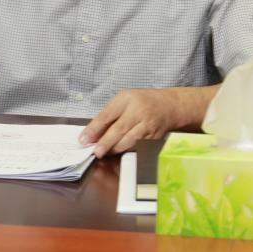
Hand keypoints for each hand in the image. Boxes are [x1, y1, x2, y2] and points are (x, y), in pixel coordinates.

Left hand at [80, 86, 215, 157]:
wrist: (168, 106)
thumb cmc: (142, 102)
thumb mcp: (123, 100)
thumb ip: (108, 115)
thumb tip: (92, 133)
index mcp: (127, 99)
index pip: (107, 114)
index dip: (94, 128)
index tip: (84, 138)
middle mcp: (138, 111)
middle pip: (119, 129)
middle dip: (105, 142)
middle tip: (95, 151)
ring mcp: (148, 125)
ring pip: (129, 141)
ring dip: (115, 149)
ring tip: (104, 152)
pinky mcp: (154, 137)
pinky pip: (138, 146)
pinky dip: (126, 150)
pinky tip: (118, 151)